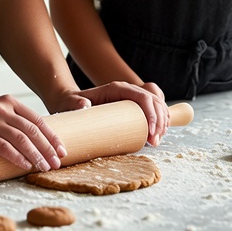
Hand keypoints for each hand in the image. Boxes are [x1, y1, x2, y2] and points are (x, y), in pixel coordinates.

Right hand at [0, 94, 66, 172]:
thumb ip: (11, 122)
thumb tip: (36, 142)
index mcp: (9, 101)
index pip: (37, 120)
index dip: (51, 136)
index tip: (61, 150)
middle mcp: (2, 108)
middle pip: (32, 130)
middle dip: (48, 148)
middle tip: (57, 162)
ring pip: (22, 139)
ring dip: (36, 155)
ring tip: (44, 167)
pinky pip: (4, 147)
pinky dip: (18, 157)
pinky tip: (26, 166)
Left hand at [48, 80, 169, 146]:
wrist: (69, 102)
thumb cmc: (70, 103)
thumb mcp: (71, 102)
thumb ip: (75, 102)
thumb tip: (84, 104)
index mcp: (116, 88)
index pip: (142, 96)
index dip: (152, 114)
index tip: (151, 134)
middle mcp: (127, 90)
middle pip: (153, 100)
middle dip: (159, 121)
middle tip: (154, 143)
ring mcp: (131, 97)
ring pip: (156, 104)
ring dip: (162, 121)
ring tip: (155, 141)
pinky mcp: (132, 106)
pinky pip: (153, 109)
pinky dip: (160, 120)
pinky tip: (158, 133)